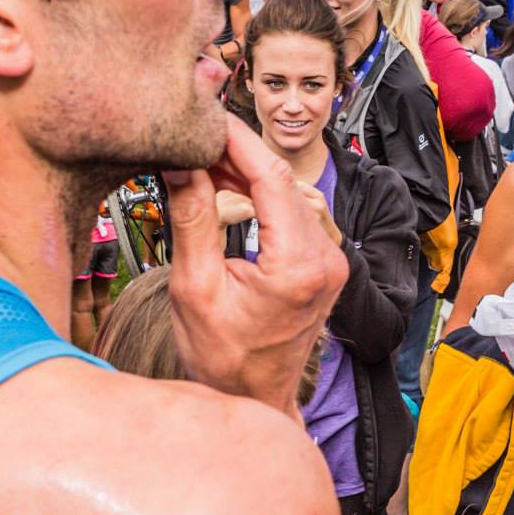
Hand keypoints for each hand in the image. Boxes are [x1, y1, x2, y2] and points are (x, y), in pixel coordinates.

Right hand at [165, 115, 348, 413]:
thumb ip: (192, 222)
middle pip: (282, 180)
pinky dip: (260, 193)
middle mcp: (327, 258)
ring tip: (201, 157)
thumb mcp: (195, 289)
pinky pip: (292, 212)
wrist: (256, 399)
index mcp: (300, 266)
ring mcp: (331, 260)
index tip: (207, 116)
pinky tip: (225, 183)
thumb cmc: (223, 357)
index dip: (237, 140)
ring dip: (247, 171)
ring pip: (287, 192)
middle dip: (238, 152)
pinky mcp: (324, 263)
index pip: (271, 178)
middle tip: (195, 132)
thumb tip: (182, 164)